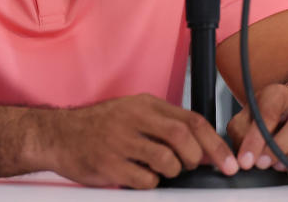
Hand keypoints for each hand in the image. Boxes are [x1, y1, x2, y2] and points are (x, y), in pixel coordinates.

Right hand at [41, 93, 238, 188]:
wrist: (58, 135)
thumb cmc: (99, 126)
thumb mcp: (132, 112)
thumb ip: (164, 123)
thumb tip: (204, 147)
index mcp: (144, 104)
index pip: (192, 120)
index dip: (215, 145)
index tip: (228, 162)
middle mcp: (133, 119)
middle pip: (184, 139)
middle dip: (196, 160)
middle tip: (190, 167)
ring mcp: (120, 141)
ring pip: (168, 162)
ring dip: (171, 172)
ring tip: (157, 169)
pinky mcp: (109, 164)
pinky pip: (146, 181)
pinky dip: (149, 183)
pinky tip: (137, 175)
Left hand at [226, 84, 287, 183]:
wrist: (282, 117)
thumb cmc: (261, 119)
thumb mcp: (244, 119)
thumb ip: (241, 133)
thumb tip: (246, 157)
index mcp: (278, 94)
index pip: (269, 112)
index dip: (256, 139)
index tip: (246, 160)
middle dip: (280, 148)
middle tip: (263, 164)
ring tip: (277, 166)